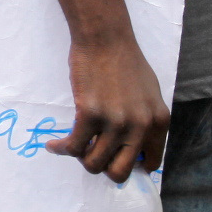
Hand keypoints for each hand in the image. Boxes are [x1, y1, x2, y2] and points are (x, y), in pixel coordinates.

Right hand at [48, 32, 170, 177]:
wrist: (105, 38)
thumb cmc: (126, 62)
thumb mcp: (150, 94)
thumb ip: (146, 122)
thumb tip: (136, 148)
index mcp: (158, 122)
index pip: (150, 163)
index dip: (130, 166)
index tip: (116, 160)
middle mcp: (140, 126)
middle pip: (120, 173)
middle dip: (104, 168)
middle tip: (94, 154)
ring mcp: (115, 122)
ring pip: (94, 164)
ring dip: (81, 158)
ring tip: (74, 145)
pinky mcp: (89, 114)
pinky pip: (72, 147)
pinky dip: (60, 149)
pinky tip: (53, 145)